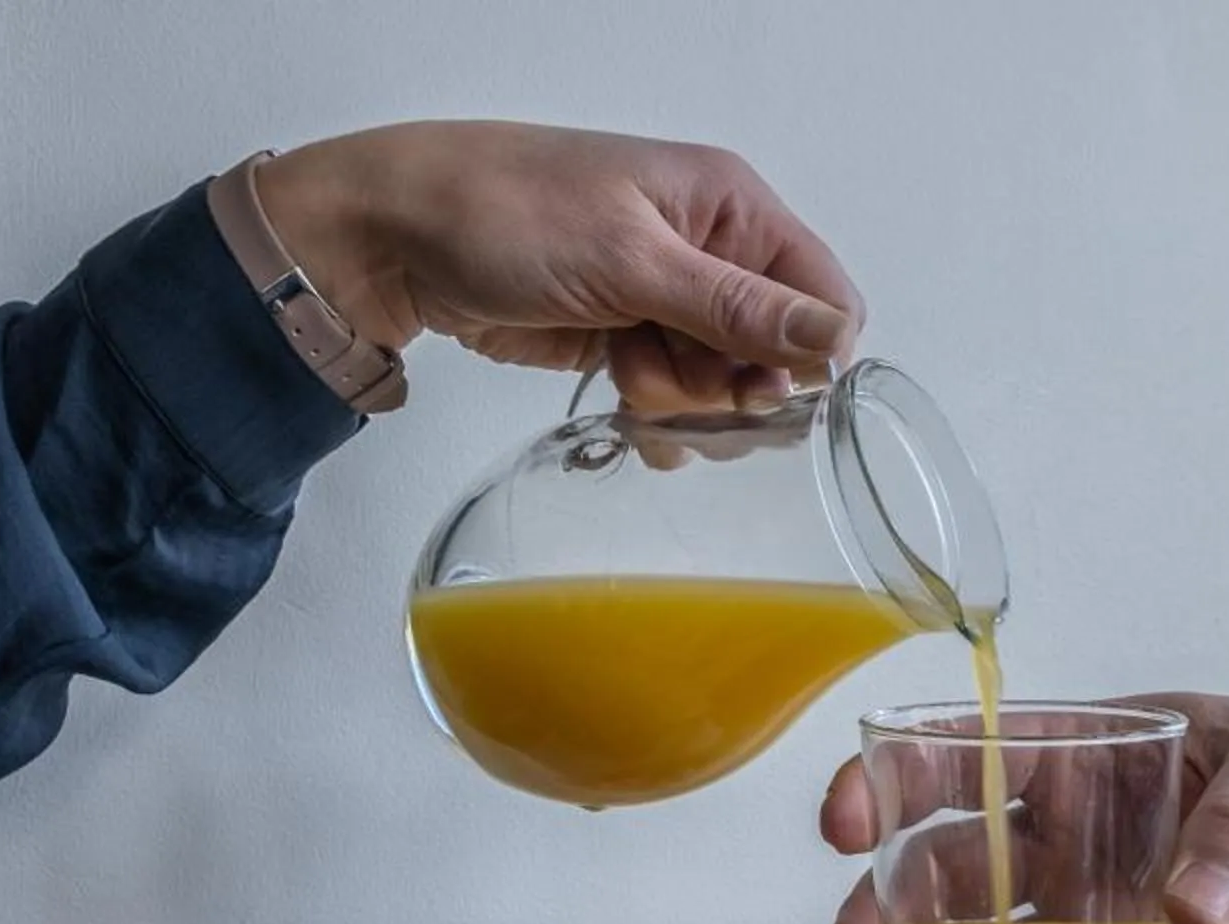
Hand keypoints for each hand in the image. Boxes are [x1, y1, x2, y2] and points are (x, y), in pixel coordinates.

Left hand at [253, 121, 862, 414]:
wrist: (394, 239)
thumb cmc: (504, 212)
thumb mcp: (630, 260)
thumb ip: (736, 307)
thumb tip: (834, 338)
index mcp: (729, 205)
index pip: (822, 296)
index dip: (805, 357)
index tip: (758, 392)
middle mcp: (708, 250)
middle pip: (776, 355)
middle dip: (731, 387)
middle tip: (672, 380)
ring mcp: (665, 299)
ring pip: (723, 386)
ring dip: (682, 402)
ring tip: (626, 374)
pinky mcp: (626, 338)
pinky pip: (674, 396)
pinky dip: (653, 412)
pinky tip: (619, 401)